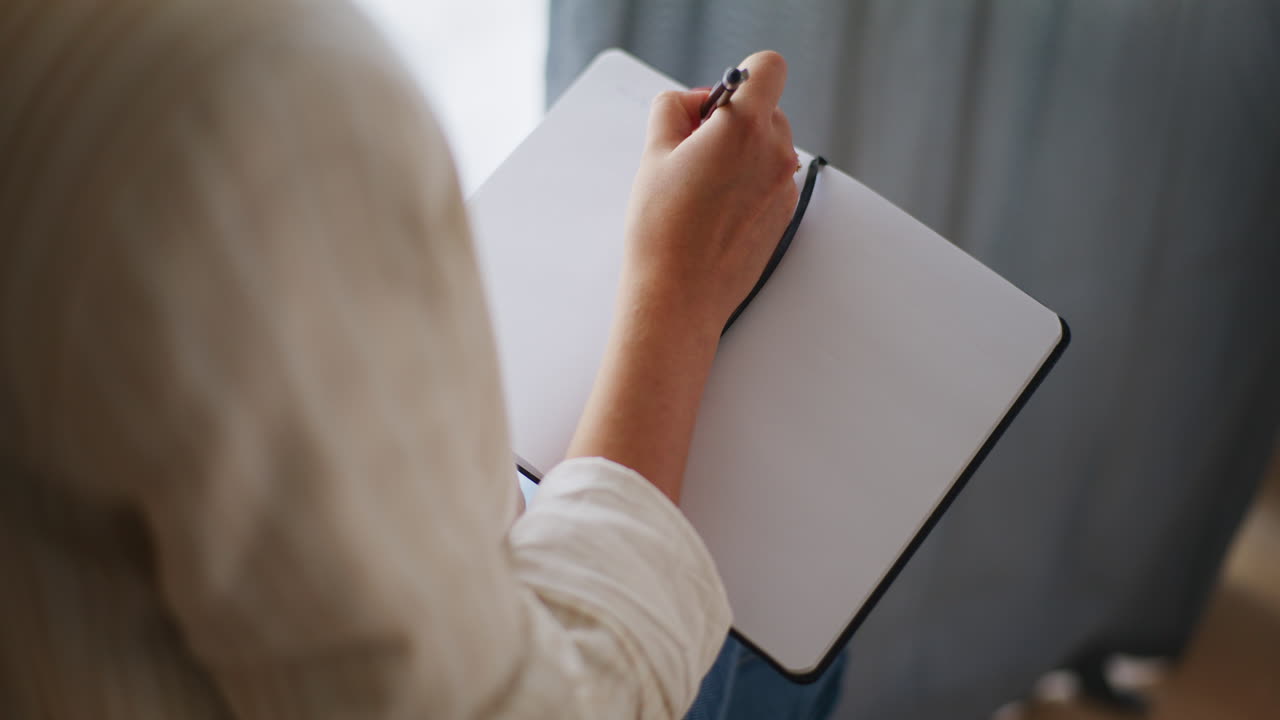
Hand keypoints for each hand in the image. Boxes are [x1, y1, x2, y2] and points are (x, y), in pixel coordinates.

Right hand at [621, 50, 798, 339]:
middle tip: (692, 148)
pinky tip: (714, 210)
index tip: (714, 103)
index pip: (767, 67)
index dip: (740, 76)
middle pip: (767, 108)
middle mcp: (774, 153)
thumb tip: (693, 101)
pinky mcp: (783, 215)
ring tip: (700, 185)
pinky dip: (748, 182)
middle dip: (733, 118)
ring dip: (741, 151)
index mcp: (743, 128)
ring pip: (768, 146)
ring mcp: (783, 187)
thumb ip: (673, 109)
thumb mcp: (654, 154)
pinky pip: (770, 179)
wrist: (679, 296)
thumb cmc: (662, 229)